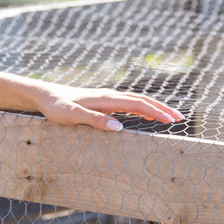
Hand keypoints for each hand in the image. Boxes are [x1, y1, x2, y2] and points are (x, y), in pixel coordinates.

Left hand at [34, 83, 184, 131]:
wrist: (44, 95)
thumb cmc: (56, 107)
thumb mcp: (72, 116)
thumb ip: (95, 121)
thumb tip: (119, 127)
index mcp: (106, 99)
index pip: (138, 104)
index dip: (156, 112)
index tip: (171, 120)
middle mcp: (109, 95)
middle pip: (142, 100)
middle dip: (162, 109)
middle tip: (179, 119)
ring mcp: (107, 97)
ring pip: (136, 100)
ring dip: (154, 107)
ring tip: (169, 117)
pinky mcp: (103, 101)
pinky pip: (128, 102)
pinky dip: (142, 107)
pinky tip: (145, 115)